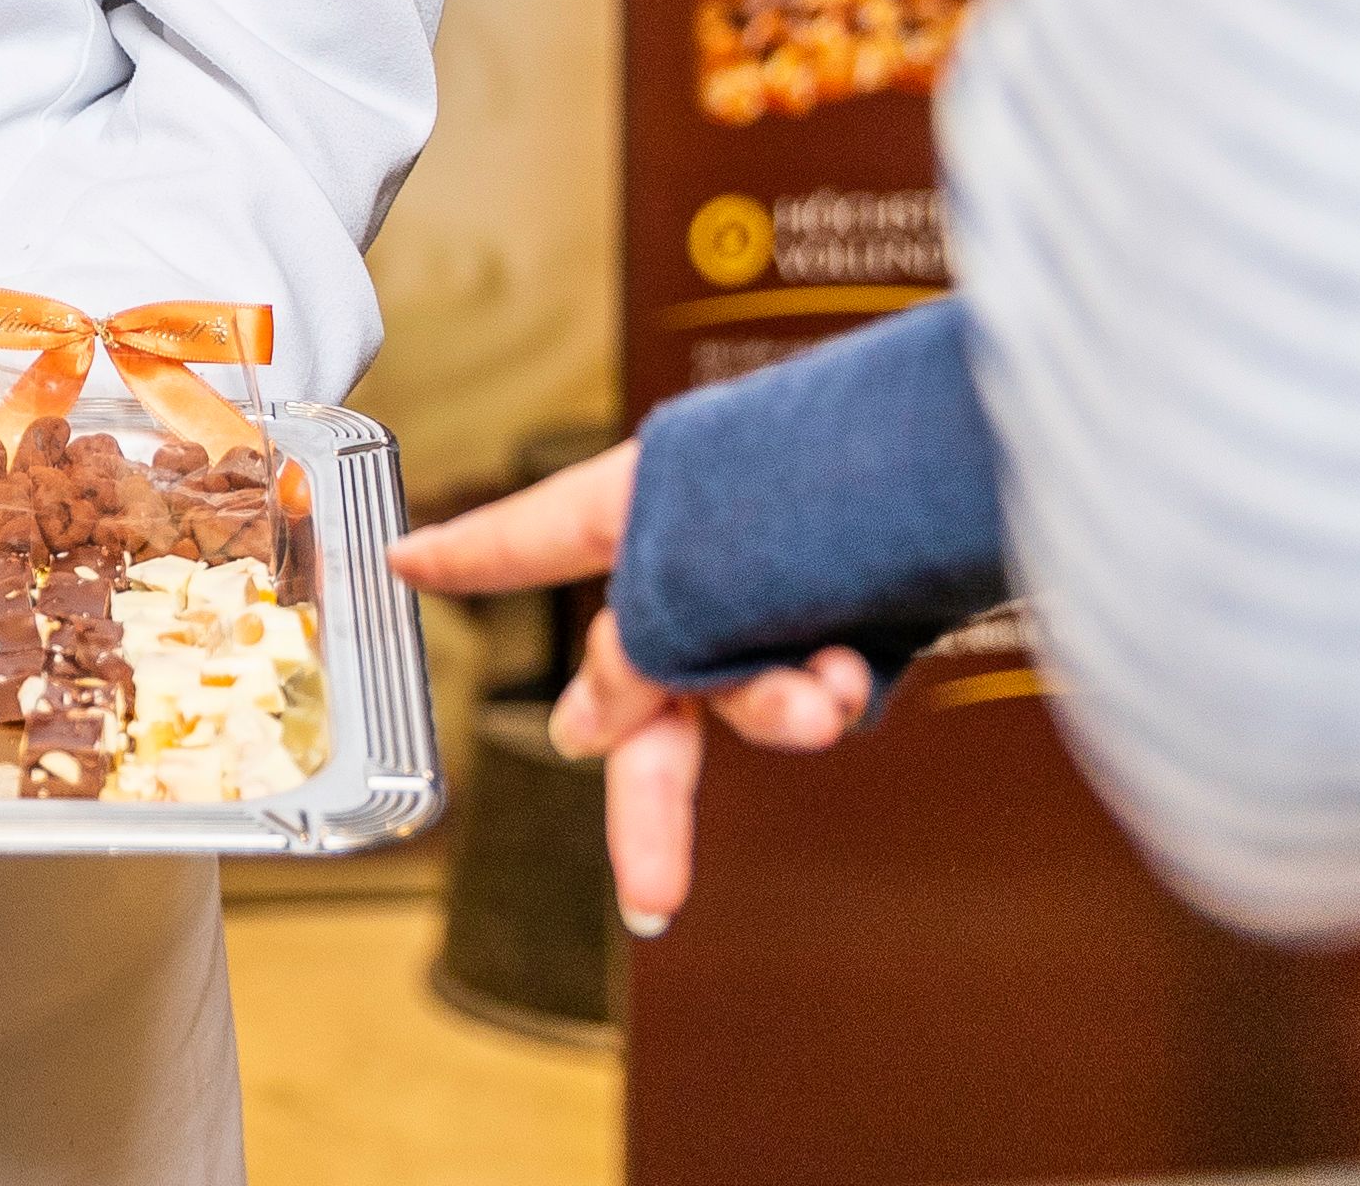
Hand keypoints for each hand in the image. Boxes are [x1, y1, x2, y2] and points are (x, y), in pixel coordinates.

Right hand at [389, 439, 881, 934]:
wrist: (953, 461)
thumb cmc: (808, 486)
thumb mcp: (683, 577)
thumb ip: (627, 657)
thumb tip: (579, 730)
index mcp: (641, 503)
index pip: (529, 537)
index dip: (468, 556)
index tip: (405, 559)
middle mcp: (700, 546)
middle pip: (648, 683)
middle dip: (655, 799)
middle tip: (651, 898)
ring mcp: (778, 582)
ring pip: (742, 697)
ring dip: (771, 716)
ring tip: (821, 698)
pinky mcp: (851, 611)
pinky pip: (812, 682)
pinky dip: (828, 691)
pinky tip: (852, 676)